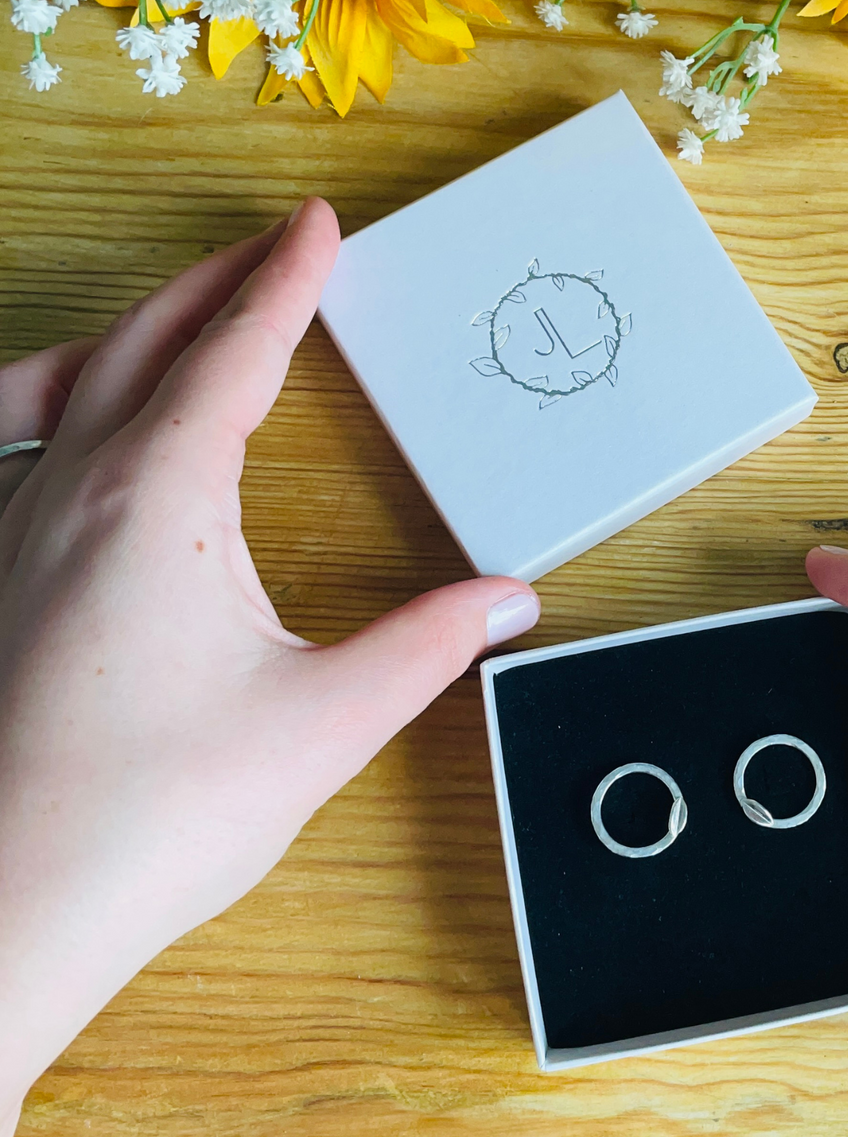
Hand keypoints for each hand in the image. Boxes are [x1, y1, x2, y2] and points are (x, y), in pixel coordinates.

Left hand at [0, 201, 539, 1136]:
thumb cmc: (150, 814)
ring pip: (76, 377)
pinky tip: (74, 413)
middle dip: (220, 280)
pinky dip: (66, 390)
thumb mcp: (326, 721)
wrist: (9, 910)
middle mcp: (75, 492)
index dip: (288, 282)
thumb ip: (429, 646)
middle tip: (277, 247)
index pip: (237, 353)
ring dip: (147, 326)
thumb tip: (507, 602)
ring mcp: (19, 528)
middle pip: (150, 340)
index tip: (319, 226)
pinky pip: (27, 436)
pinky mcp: (0, 574)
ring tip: (195, 308)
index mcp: (159, 500)